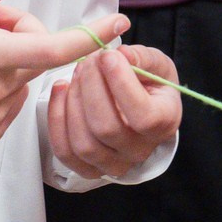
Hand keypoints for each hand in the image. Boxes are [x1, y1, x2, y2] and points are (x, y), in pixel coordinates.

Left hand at [49, 38, 181, 178]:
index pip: (143, 116)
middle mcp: (140, 150)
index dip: (122, 84)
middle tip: (88, 60)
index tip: (108, 55)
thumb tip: (122, 54)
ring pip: (84, 144)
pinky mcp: (89, 168)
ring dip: (73, 103)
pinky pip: (65, 152)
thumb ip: (142, 57)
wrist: (144, 108)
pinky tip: (61, 90)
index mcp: (164, 124)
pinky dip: (57, 119)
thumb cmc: (151, 85)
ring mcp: (113, 164)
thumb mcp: (156, 65)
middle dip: (92, 88)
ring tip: (76, 73)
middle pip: (107, 129)